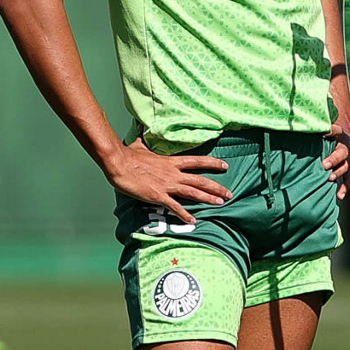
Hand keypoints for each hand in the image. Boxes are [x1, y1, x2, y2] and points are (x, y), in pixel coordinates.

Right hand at [106, 141, 230, 225]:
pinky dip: (185, 214)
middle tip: (230, 193)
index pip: (197, 161)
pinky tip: (193, 221)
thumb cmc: (128, 155)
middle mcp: (173, 173)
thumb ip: (144, 139)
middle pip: (201, 180)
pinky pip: (175, 207)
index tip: (225, 166)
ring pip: (193, 192)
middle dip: (217, 187)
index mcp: (171, 162)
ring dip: (208, 198)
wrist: (119, 163)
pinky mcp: (158, 196)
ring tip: (221, 203)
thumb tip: (140, 128)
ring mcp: (167, 185)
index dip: (213, 163)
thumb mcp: (140, 145)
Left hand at [324, 119, 349, 200]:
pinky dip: (344, 188)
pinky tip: (339, 195)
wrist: (345, 138)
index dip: (331, 131)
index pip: (336, 130)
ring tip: (330, 178)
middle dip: (333, 159)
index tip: (326, 132)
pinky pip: (348, 179)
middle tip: (325, 165)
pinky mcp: (348, 169)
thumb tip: (301, 127)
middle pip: (341, 153)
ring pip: (346, 167)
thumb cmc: (330, 135)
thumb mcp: (325, 128)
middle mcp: (345, 147)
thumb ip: (316, 128)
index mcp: (339, 134)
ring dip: (338, 173)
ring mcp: (348, 160)